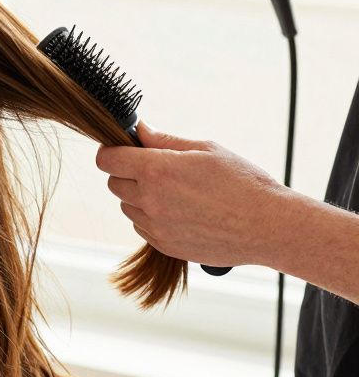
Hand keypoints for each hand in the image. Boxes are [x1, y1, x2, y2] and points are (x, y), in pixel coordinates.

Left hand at [95, 122, 289, 267]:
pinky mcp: (164, 246)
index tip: (120, 150)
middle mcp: (150, 200)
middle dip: (128, 173)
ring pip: (127, 206)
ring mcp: (156, 226)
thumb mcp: (206, 149)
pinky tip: (182, 212)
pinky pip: (142, 226)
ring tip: (176, 193)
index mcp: (156, 170)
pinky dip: (152, 218)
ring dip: (140, 197)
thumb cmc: (242, 182)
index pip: (107, 160)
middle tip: (156, 170)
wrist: (268, 226)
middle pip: (114, 183)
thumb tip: (140, 131)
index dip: (111, 152)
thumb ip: (165, 140)